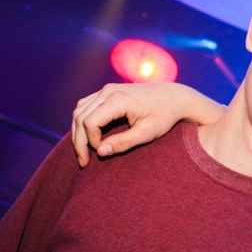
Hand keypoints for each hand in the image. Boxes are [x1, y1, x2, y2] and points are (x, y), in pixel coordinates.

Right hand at [71, 83, 225, 166]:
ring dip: (78, 131)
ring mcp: (107, 89)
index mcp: (118, 100)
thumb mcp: (147, 134)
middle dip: (79, 141)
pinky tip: (89, 137)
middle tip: (83, 162)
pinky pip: (86, 105)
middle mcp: (108, 91)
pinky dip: (83, 121)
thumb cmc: (164, 116)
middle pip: (80, 116)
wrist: (174, 97)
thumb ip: (124, 143)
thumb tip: (100, 152)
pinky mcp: (108, 91)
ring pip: (79, 110)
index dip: (91, 141)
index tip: (102, 153)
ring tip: (83, 152)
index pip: (89, 122)